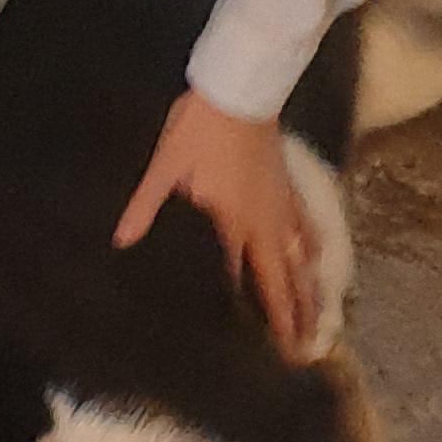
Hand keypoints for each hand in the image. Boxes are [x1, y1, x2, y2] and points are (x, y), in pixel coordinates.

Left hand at [114, 87, 324, 360]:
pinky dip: (311, 247)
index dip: (260, 316)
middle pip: (283, 278)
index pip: (249, 281)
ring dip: (308, 291)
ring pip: (300, 258)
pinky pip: (305, 226)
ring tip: (319, 322)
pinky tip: (316, 257)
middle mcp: (264, 222)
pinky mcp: (288, 185)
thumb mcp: (166, 167)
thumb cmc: (199, 129)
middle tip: (304, 352)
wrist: (240, 88)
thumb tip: (122, 241)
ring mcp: (281, 204)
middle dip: (294, 317)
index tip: (271, 350)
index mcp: (233, 223)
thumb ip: (146, 206)